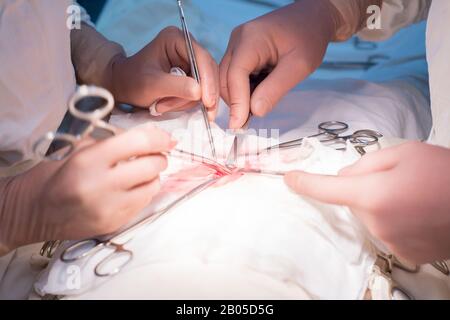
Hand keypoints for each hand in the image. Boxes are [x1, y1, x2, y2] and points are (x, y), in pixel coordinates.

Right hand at [1, 124, 175, 249]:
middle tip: (154, 155)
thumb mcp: (79, 149)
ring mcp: (109, 208)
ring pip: (153, 186)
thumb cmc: (54, 176)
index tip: (166, 138)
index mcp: (90, 160)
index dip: (159, 137)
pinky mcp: (114, 224)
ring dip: (153, 176)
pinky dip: (142, 193)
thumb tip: (149, 138)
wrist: (33, 211)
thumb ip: (114, 143)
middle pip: (153, 166)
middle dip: (159, 157)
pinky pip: (143, 204)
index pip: (139, 142)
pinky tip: (130, 189)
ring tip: (139, 173)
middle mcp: (101, 185)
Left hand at [112, 27, 219, 119]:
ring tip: (163, 106)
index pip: (201, 57)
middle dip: (201, 94)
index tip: (208, 101)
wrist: (124, 86)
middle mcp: (186, 46)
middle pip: (208, 71)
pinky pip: (199, 91)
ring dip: (188, 101)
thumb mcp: (152, 85)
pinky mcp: (191, 75)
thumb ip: (176, 86)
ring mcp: (190, 61)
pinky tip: (169, 105)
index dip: (207, 80)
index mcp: (176, 39)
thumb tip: (199, 92)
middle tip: (200, 113)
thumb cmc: (133, 81)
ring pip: (205, 84)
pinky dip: (187, 102)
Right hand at [220, 0, 338, 127]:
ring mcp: (237, 46)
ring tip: (253, 114)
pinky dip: (243, 91)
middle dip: (234, 103)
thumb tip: (254, 111)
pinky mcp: (241, 52)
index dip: (236, 102)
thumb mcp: (299, 66)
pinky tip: (256, 99)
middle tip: (245, 126)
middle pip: (225, 78)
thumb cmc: (309, 36)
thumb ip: (276, 89)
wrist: (313, 17)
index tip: (239, 125)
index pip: (235, 75)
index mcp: (251, 39)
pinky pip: (235, 76)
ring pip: (227, 79)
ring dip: (238, 98)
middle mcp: (238, 40)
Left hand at [284, 142, 449, 263]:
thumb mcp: (405, 153)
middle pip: (353, 200)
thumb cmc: (445, 174)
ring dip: (380, 205)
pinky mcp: (403, 253)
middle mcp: (376, 223)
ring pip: (368, 216)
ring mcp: (390, 241)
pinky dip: (393, 220)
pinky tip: (417, 212)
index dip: (305, 183)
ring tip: (413, 195)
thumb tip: (346, 177)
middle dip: (365, 188)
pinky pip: (384, 230)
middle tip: (397, 180)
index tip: (290, 180)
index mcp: (373, 194)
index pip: (327, 189)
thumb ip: (366, 163)